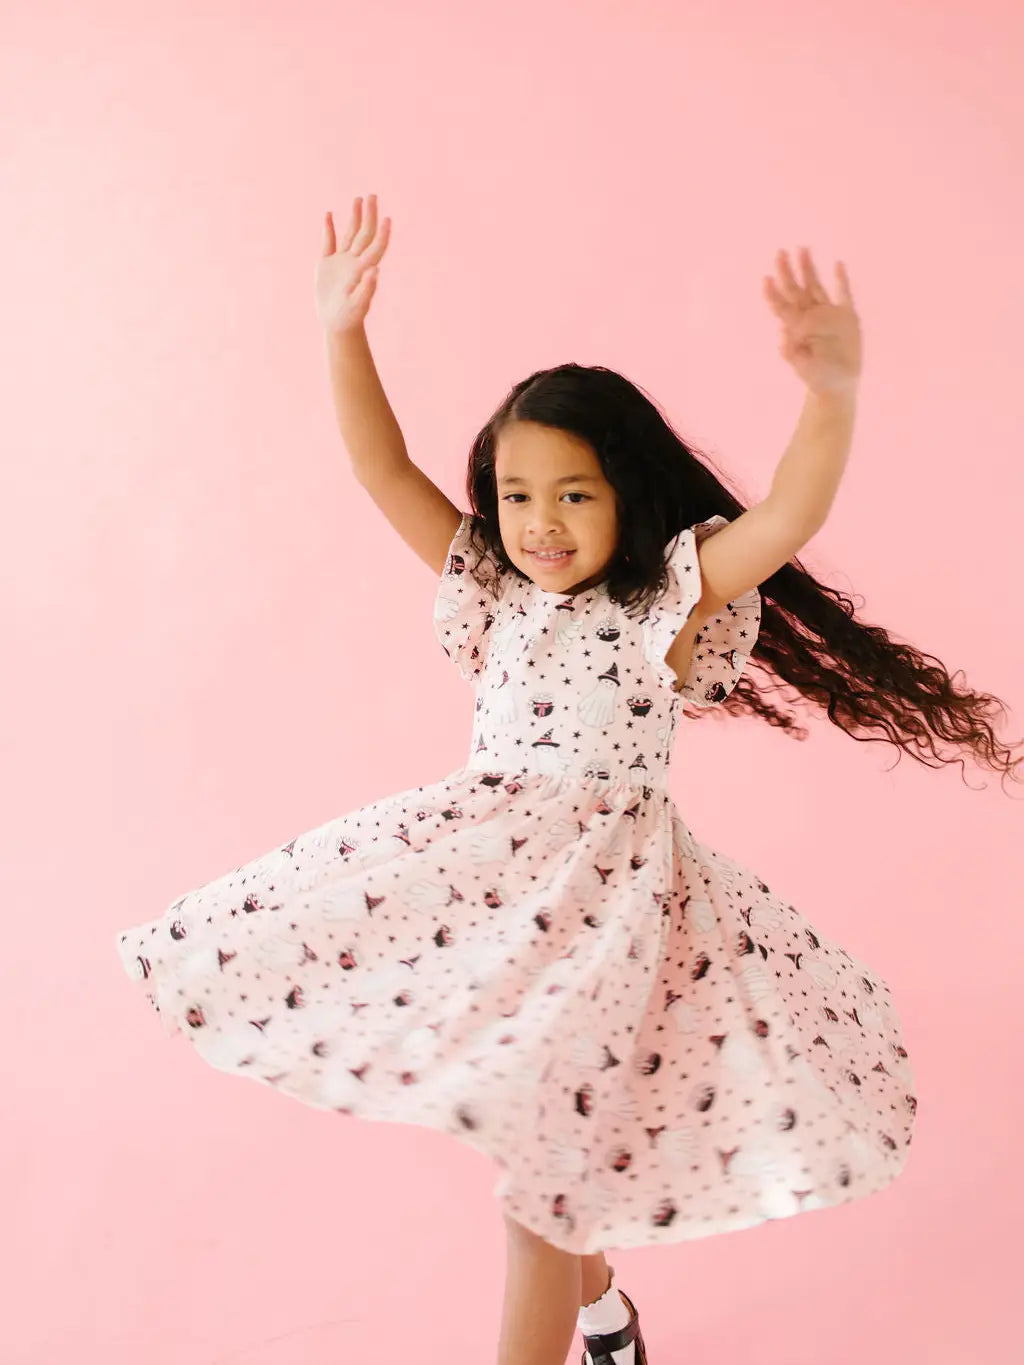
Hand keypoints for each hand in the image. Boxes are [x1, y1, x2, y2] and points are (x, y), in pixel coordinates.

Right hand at [315, 194, 391, 333]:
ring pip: (350, 234)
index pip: (376, 246)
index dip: (382, 232)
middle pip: (364, 234)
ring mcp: (341, 262)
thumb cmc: (349, 318)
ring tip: (358, 199)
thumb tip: (376, 270)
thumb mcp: (358, 305)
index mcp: (363, 269)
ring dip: (355, 216)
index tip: (387, 217)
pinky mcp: (327, 265)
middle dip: (369, 215)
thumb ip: (367, 288)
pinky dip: (329, 228)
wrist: (336, 324)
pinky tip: (329, 215)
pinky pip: (329, 242)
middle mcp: (354, 262)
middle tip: (372, 195)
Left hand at [764, 248, 861, 394]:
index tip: (766, 279)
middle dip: (787, 271)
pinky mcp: (847, 317)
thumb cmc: (816, 377)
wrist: (837, 385)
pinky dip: (841, 281)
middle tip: (780, 253)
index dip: (773, 293)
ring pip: (815, 286)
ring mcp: (828, 314)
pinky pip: (844, 295)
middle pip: (796, 290)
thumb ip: (793, 353)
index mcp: (797, 327)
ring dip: (808, 269)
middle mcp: (811, 316)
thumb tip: (782, 335)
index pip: (782, 306)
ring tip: (803, 250)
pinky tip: (837, 265)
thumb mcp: (802, 367)